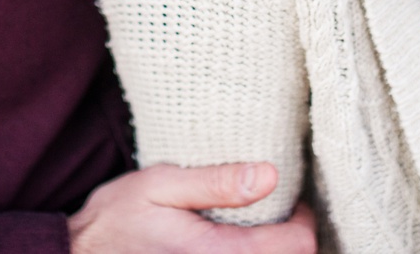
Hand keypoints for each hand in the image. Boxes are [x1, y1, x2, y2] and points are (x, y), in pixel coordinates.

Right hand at [68, 162, 316, 253]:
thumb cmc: (117, 219)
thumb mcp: (160, 185)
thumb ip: (216, 182)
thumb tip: (271, 174)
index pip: (297, 246)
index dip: (302, 219)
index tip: (287, 199)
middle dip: (291, 238)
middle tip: (273, 212)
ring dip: (272, 251)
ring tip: (256, 230)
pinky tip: (236, 247)